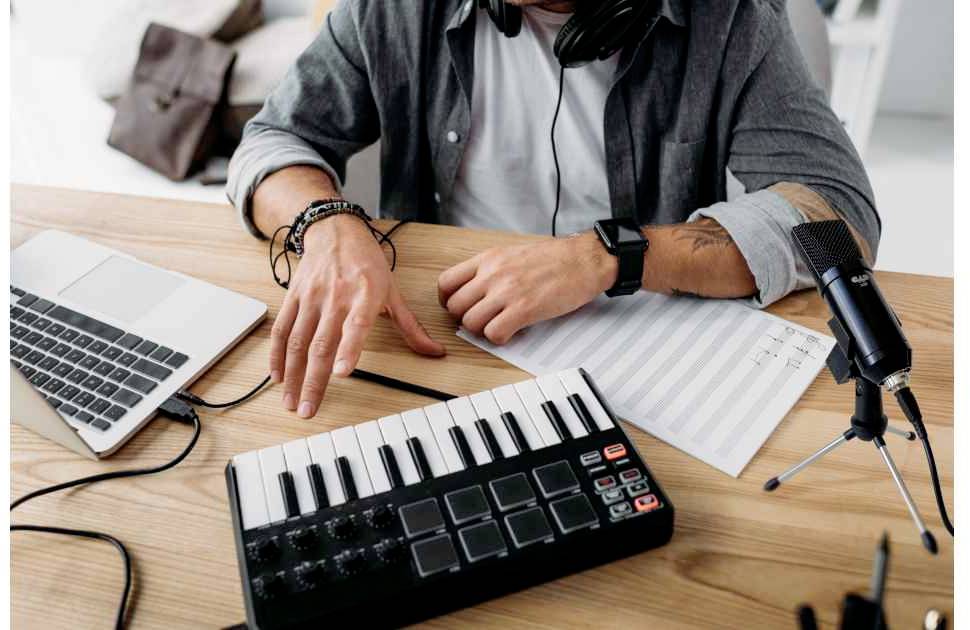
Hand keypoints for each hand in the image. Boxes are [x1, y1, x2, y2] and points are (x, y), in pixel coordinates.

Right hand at [272, 215, 444, 417]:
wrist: (335, 230)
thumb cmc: (366, 263)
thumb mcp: (393, 291)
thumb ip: (411, 326)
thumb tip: (435, 352)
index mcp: (364, 295)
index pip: (355, 325)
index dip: (348, 350)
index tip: (340, 373)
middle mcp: (335, 297)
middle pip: (320, 344)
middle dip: (312, 381)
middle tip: (308, 409)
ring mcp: (311, 298)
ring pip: (297, 342)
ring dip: (292, 375)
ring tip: (290, 402)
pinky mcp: (293, 297)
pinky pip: (282, 329)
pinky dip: (277, 355)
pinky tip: (277, 377)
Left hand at [438, 231, 617, 343]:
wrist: (585, 259)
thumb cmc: (555, 257)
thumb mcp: (513, 253)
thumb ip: (491, 269)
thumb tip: (475, 290)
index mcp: (488, 258)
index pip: (446, 282)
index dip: (448, 300)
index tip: (459, 307)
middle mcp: (493, 274)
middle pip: (455, 307)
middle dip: (465, 318)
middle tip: (481, 320)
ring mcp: (507, 292)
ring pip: (471, 322)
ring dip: (482, 330)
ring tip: (498, 325)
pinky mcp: (524, 310)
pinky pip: (494, 334)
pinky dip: (499, 338)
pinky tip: (511, 331)